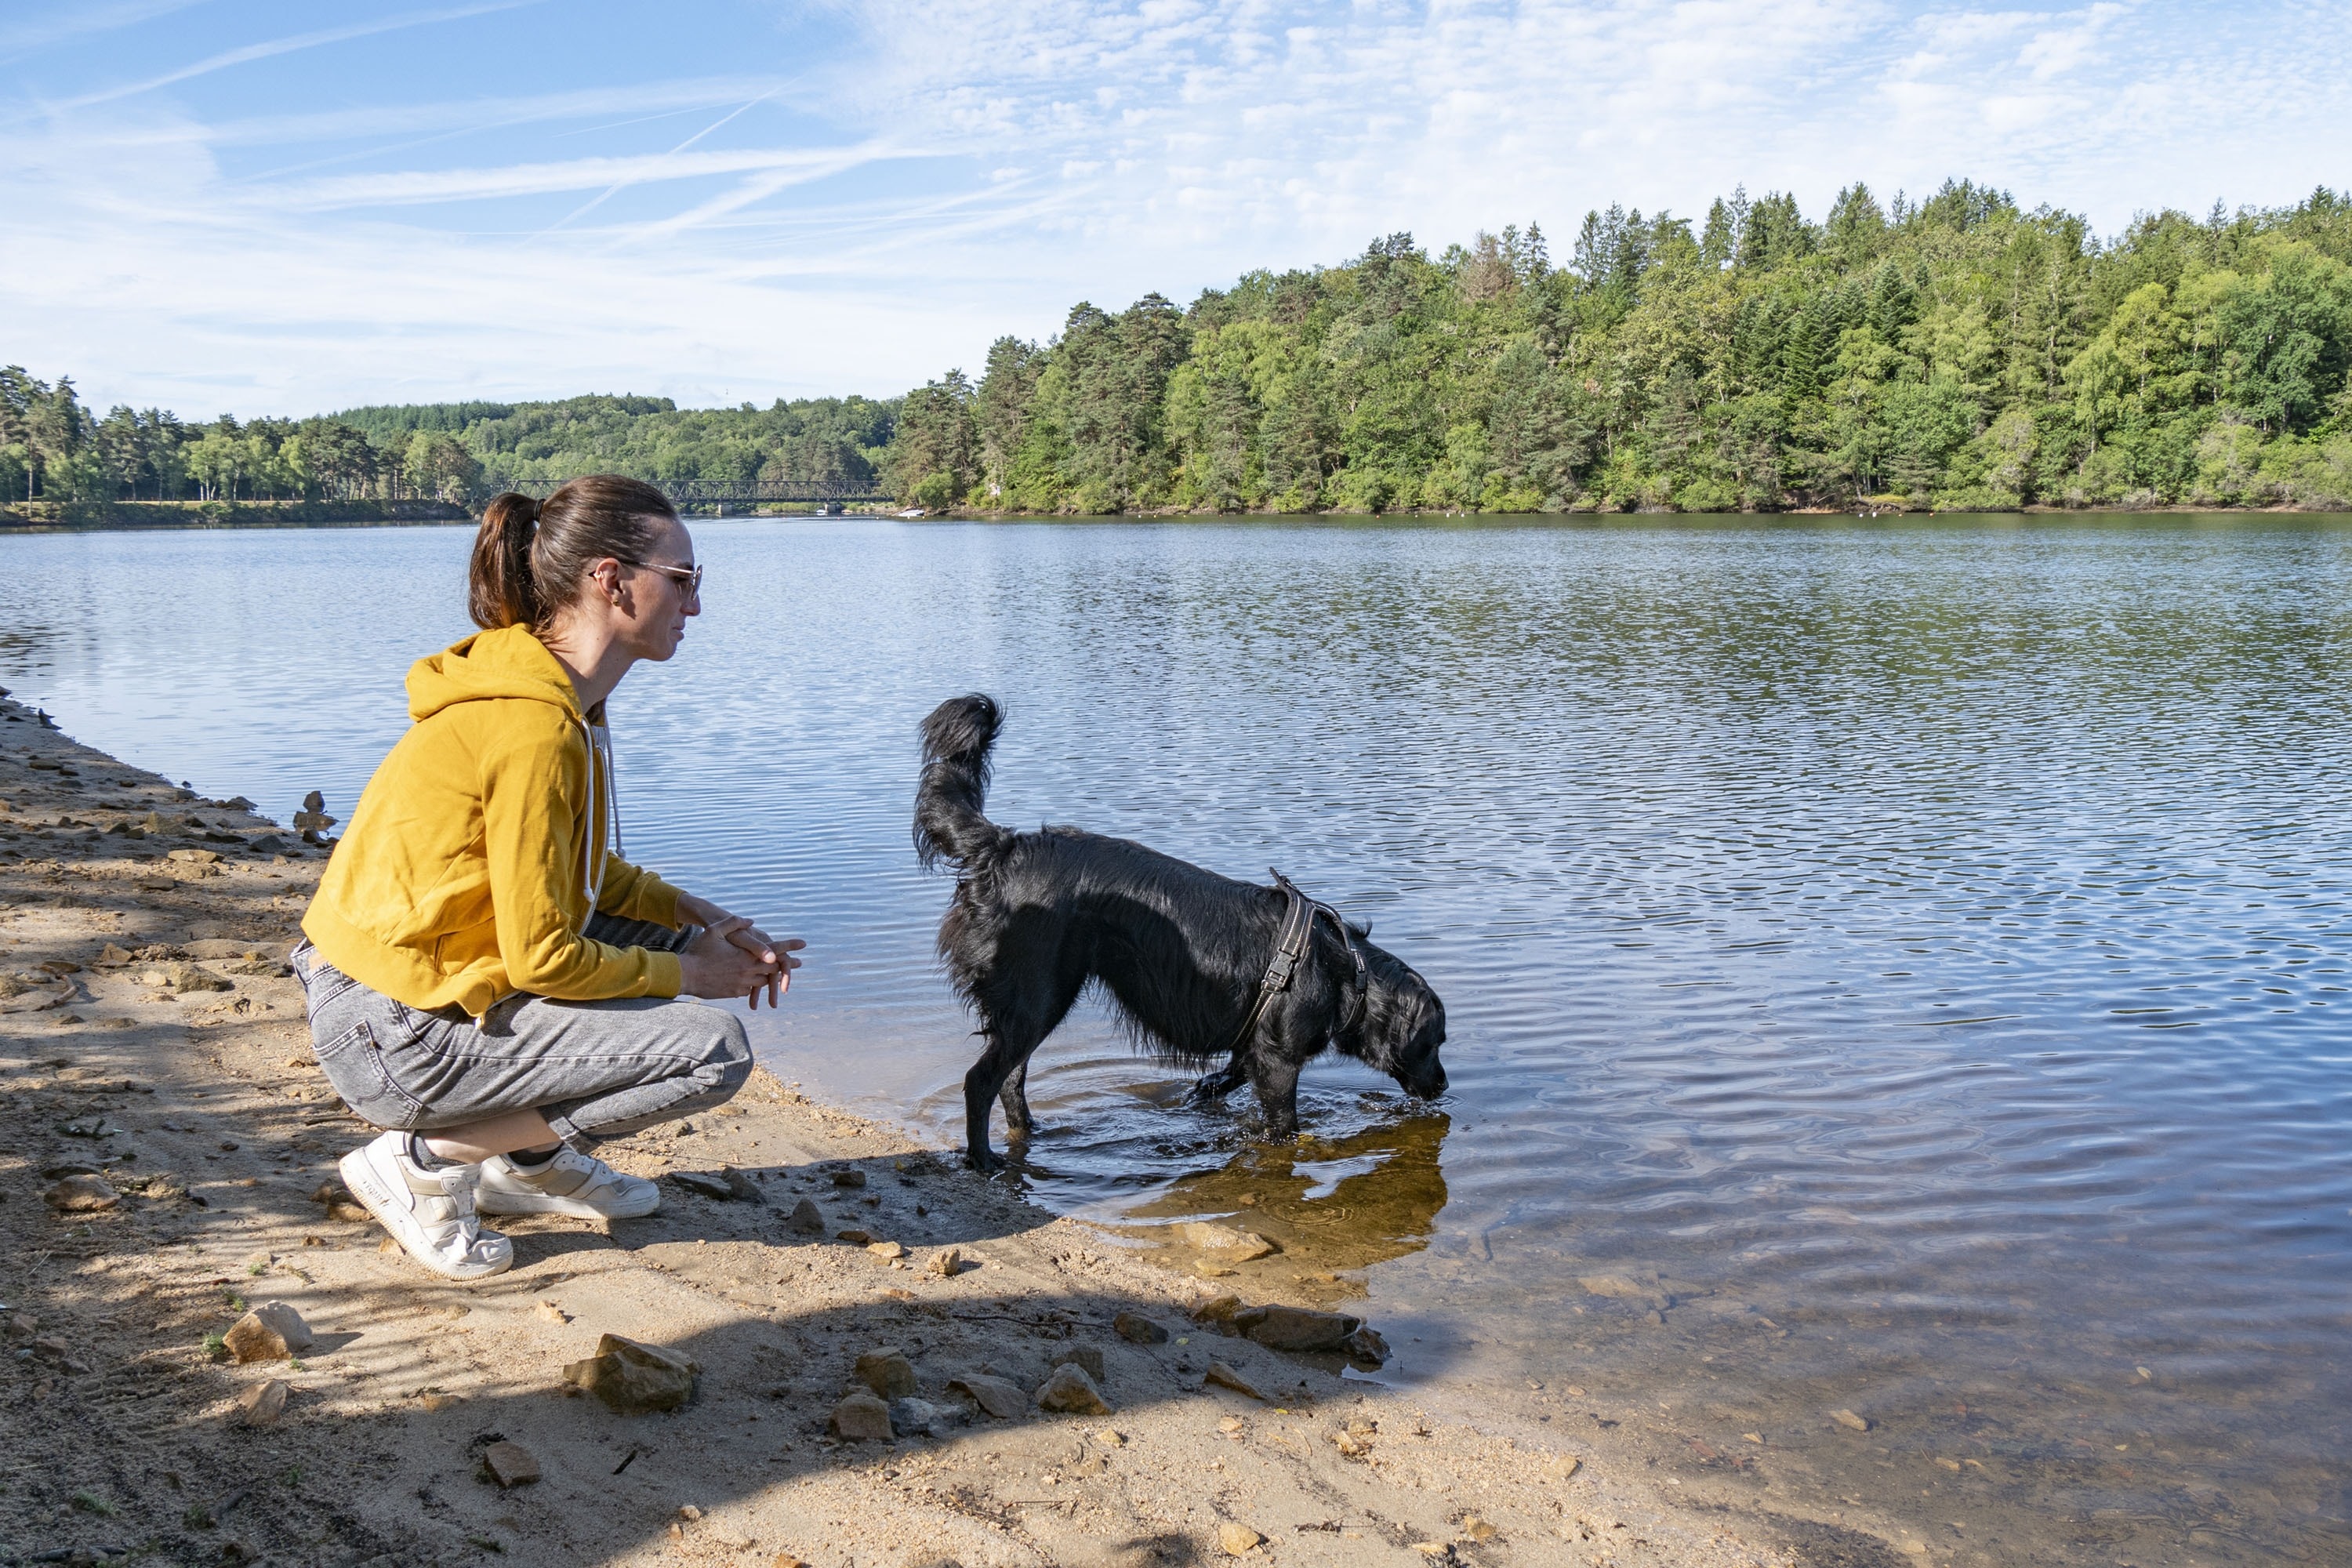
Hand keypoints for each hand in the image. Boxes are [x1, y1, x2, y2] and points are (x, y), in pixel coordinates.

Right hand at [678, 915, 800, 1004]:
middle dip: (786, 965)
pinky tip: (754, 982)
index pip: (775, 949)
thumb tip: (751, 921)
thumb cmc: (699, 951)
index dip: (790, 945)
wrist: (686, 975)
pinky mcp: (735, 993)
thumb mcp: (715, 931)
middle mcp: (748, 971)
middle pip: (774, 969)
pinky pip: (749, 988)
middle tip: (798, 962)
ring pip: (763, 980)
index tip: (804, 943)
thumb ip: (734, 923)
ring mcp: (742, 984)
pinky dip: (753, 984)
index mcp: (747, 955)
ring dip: (771, 977)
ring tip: (779, 975)